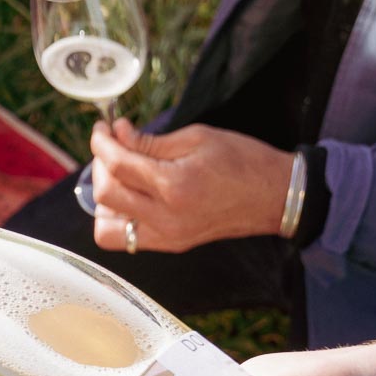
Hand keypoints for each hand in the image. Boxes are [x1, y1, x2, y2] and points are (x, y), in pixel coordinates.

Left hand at [89, 119, 293, 251]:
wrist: (275, 196)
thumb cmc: (242, 161)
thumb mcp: (196, 138)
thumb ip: (149, 141)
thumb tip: (117, 135)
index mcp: (174, 185)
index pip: (117, 165)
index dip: (102, 143)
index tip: (102, 130)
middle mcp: (166, 217)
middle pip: (104, 195)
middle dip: (99, 166)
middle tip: (111, 148)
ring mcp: (168, 237)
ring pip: (107, 228)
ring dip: (104, 200)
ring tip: (120, 176)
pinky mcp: (171, 245)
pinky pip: (127, 238)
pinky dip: (119, 217)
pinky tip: (133, 195)